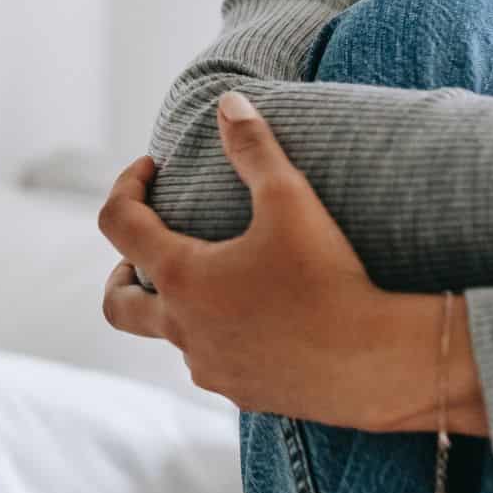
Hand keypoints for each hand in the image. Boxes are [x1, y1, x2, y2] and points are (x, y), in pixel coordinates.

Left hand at [97, 91, 409, 430]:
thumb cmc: (329, 277)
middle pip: (117, 303)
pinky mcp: (242, 392)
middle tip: (149, 247)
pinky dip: (218, 335)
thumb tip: (227, 101)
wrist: (375, 362)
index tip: (152, 169)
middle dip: (123, 270)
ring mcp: (210, 366)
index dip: (126, 186)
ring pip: (170, 334)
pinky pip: (213, 361)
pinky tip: (259, 318)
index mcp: (182, 277)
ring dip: (179, 304)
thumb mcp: (291, 198)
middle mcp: (183, 328)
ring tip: (219, 279)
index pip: (118, 223)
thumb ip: (254, 147)